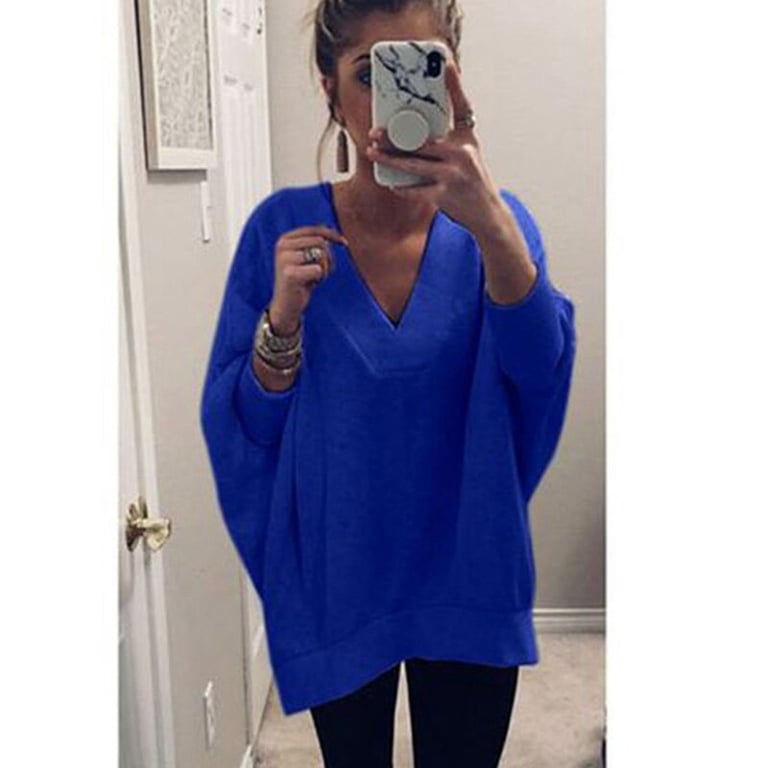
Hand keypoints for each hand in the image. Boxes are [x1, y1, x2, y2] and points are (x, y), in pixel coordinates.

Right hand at [269, 225, 346, 333]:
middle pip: (320, 242)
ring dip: (324, 269)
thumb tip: (328, 227)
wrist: (286, 306)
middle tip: (322, 271)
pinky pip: (318, 269)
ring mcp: (284, 259)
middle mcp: (282, 246)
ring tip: (314, 278)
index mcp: (284, 239)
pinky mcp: (290, 274)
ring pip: (321, 255)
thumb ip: (313, 242)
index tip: (344, 243)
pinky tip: (311, 285)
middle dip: (328, 258)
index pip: (314, 229)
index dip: (332, 235)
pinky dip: (320, 278)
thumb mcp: (305, 258)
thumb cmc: (300, 281)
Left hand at [364, 56, 503, 233]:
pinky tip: (391, 183)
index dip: (454, 85)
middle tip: (375, 132)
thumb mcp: (469, 154)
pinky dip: (402, 187)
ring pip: (413, 165)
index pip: (462, 107)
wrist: (487, 213)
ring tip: (372, 153)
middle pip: (421, 141)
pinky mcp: (444, 196)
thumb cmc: (472, 181)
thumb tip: (415, 133)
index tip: (446, 63)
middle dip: (394, 137)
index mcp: (467, 139)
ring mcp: (452, 175)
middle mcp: (462, 154)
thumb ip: (448, 140)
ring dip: (389, 159)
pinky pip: (415, 190)